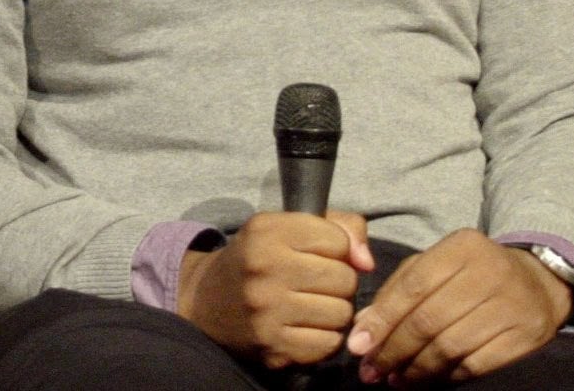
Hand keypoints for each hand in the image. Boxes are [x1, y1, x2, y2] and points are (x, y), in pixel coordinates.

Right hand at [177, 210, 375, 369]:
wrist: (206, 301)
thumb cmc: (258, 259)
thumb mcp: (287, 227)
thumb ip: (339, 228)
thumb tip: (367, 262)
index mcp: (267, 232)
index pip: (338, 240)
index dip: (336, 248)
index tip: (316, 254)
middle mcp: (264, 269)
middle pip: (345, 279)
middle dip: (338, 281)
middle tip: (315, 283)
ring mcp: (267, 312)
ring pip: (342, 313)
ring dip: (334, 311)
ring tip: (311, 305)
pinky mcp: (273, 347)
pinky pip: (329, 344)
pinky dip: (324, 337)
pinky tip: (305, 327)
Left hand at [347, 229, 571, 385]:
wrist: (538, 282)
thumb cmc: (472, 273)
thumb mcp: (435, 265)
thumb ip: (397, 291)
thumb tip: (363, 328)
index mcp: (462, 247)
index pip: (412, 286)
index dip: (382, 319)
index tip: (358, 346)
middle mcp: (489, 273)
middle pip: (429, 320)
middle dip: (394, 350)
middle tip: (372, 371)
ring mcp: (511, 306)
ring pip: (450, 347)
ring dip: (416, 370)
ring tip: (395, 379)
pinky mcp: (526, 336)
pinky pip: (475, 365)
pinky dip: (445, 377)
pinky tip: (426, 380)